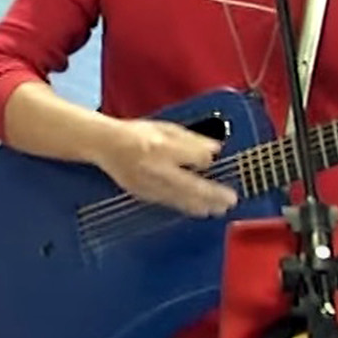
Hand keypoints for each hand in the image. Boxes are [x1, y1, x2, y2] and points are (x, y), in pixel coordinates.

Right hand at [94, 119, 237, 217]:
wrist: (106, 145)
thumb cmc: (137, 133)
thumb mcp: (166, 127)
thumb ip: (191, 139)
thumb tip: (215, 149)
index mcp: (163, 146)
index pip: (195, 157)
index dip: (205, 159)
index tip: (211, 160)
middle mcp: (157, 167)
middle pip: (192, 185)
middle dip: (213, 194)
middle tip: (231, 200)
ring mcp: (150, 183)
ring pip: (182, 199)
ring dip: (203, 205)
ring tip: (219, 209)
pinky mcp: (144, 194)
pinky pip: (170, 203)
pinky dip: (187, 207)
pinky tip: (199, 209)